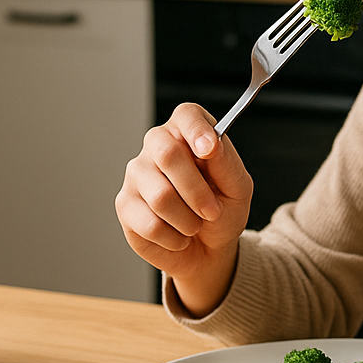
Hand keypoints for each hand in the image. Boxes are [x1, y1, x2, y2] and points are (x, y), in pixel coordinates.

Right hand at [115, 103, 252, 315]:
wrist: (209, 247)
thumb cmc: (223, 210)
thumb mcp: (237, 188)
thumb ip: (226, 163)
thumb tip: (211, 144)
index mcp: (189, 133)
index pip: (187, 115)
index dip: (197, 130)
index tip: (209, 150)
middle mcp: (158, 146)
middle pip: (168, 153)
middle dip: (196, 190)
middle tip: (213, 211)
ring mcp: (137, 173)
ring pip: (160, 196)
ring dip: (188, 220)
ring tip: (195, 224)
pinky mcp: (125, 204)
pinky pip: (150, 223)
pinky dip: (174, 237)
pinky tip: (178, 235)